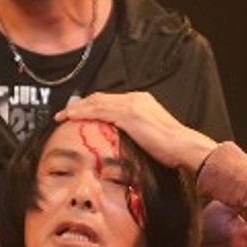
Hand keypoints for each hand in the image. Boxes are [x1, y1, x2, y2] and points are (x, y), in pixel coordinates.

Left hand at [57, 92, 217, 171]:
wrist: (184, 146)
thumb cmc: (172, 149)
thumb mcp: (151, 137)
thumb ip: (137, 134)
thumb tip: (125, 143)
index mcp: (141, 102)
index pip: (110, 101)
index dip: (92, 106)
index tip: (79, 113)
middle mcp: (136, 99)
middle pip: (100, 98)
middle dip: (81, 104)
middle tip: (65, 113)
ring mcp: (132, 105)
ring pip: (97, 102)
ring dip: (77, 108)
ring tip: (62, 116)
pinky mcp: (129, 115)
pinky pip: (100, 111)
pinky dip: (83, 113)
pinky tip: (72, 118)